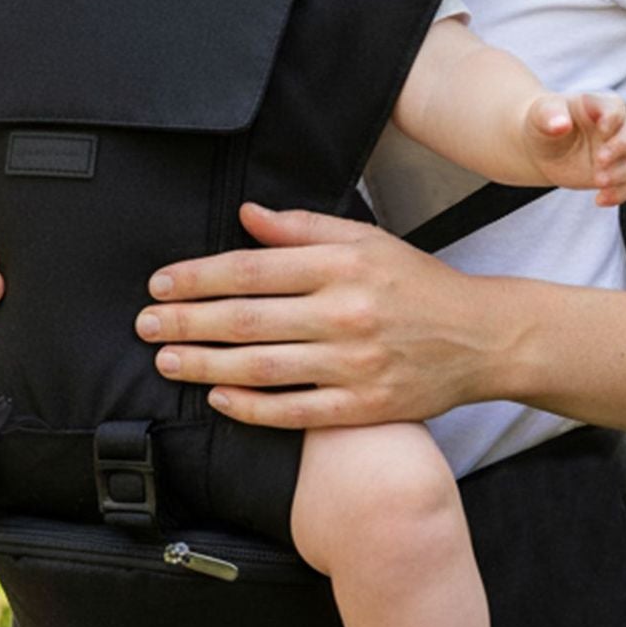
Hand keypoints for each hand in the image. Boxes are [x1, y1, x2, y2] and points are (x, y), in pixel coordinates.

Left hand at [133, 203, 499, 429]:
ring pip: (262, 368)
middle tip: (144, 324)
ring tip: (167, 359)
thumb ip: (302, 228)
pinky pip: (294, 410)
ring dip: (205, 365)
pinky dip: (250, 406)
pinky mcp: (363, 406)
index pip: (252, 269)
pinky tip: (218, 396)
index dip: (198, 277)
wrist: (481, 336)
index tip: (160, 284)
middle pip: (247, 319)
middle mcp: (345, 313)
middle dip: (187, 322)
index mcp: (342, 264)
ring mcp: (354, 364)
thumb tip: (245, 216)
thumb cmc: (415, 283)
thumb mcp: (365, 239)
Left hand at [521, 90, 625, 205]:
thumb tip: (560, 124)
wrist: (541, 148)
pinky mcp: (614, 173)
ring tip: (598, 181)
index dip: (613, 118)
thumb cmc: (544, 123)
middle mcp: (613, 128)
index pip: (616, 107)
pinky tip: (600, 199)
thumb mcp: (541, 114)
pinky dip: (619, 194)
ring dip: (621, 173)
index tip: (602, 129)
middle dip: (620, 148)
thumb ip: (550, 114)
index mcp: (598, 106)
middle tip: (600, 160)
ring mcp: (616, 152)